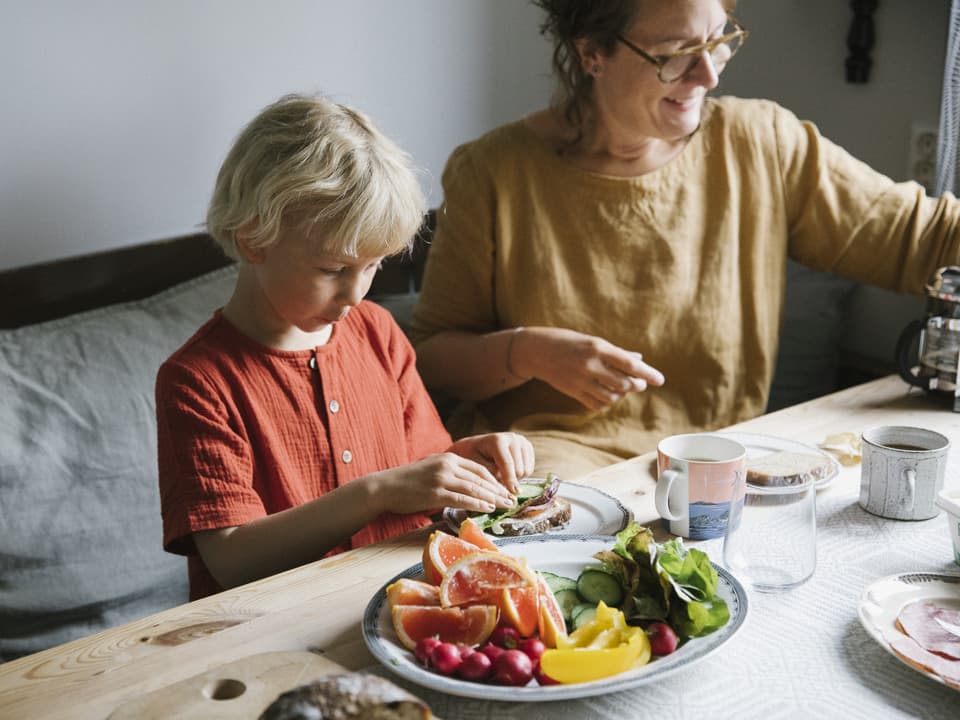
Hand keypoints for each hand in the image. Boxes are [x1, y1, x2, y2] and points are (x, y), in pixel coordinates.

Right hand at [365, 452, 516, 515]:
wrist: (386, 486)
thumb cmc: (409, 482)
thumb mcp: (433, 470)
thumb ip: (451, 475)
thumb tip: (471, 488)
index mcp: (449, 457)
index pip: (479, 469)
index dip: (495, 480)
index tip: (505, 490)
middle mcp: (448, 465)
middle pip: (480, 479)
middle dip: (498, 490)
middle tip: (511, 500)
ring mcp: (441, 478)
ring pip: (474, 488)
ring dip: (492, 498)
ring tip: (505, 506)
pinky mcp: (435, 493)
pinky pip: (462, 499)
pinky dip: (477, 504)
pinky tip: (488, 509)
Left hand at [449, 432, 534, 493]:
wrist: (476, 446)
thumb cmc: (473, 457)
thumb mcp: (476, 467)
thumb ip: (491, 476)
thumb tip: (506, 489)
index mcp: (498, 440)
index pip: (507, 464)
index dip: (509, 481)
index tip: (511, 495)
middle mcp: (512, 438)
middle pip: (520, 469)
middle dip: (510, 480)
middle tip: (498, 481)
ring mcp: (522, 441)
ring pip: (527, 470)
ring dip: (516, 478)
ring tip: (503, 474)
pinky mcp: (528, 446)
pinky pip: (530, 468)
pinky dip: (521, 474)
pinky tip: (510, 471)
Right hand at [512, 327, 664, 410]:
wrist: (535, 350)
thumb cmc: (567, 341)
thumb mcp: (592, 341)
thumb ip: (615, 353)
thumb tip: (639, 361)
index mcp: (597, 347)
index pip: (629, 364)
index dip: (647, 373)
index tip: (660, 380)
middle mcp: (590, 365)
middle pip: (624, 383)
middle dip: (636, 385)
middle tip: (640, 383)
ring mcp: (580, 380)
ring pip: (612, 396)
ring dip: (622, 394)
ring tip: (622, 388)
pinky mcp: (573, 392)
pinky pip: (597, 404)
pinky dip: (607, 402)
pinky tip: (608, 395)